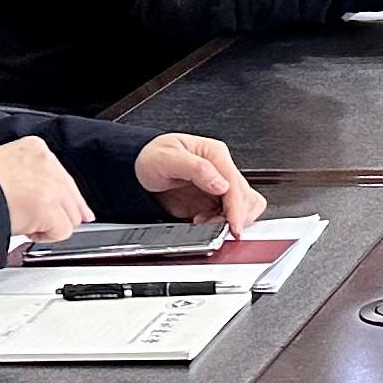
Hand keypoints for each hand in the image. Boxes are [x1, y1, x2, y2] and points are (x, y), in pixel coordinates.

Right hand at [0, 134, 89, 242]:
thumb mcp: (3, 165)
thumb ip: (28, 174)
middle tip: (42, 224)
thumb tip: (40, 194)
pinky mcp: (49, 208)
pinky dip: (46, 236)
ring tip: (26, 224)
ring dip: (51, 225)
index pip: (63, 176)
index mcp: (35, 148)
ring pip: (71, 215)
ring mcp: (51, 186)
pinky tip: (27, 230)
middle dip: (62, 213)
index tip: (78, 209)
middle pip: (72, 197)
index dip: (65, 197)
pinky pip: (63, 231)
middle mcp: (47, 164)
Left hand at [133, 131, 263, 229]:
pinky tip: (203, 224)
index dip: (237, 208)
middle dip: (235, 217)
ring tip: (207, 225)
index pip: (236, 185)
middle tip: (217, 228)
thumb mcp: (167, 158)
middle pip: (246, 198)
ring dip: (231, 221)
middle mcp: (220, 170)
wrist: (136, 167)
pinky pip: (228, 216)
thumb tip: (221, 183)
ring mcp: (217, 187)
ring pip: (243, 207)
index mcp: (215, 154)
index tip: (234, 226)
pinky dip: (221, 224)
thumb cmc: (150, 157)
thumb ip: (197, 168)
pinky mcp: (210, 201)